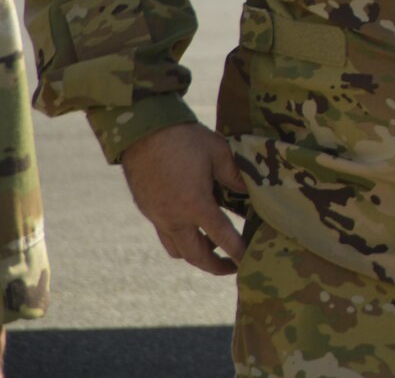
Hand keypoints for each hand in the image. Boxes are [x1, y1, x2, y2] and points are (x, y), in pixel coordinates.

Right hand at [121, 122, 246, 275]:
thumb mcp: (219, 152)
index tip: (249, 261)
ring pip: (177, 250)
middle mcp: (174, 218)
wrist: (141, 131)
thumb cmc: (184, 139)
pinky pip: (165, 236)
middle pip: (195, 256)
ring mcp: (157, 217)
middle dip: (215, 265)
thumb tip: (250, 191)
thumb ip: (234, 176)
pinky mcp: (148, 210)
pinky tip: (192, 228)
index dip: (238, 251)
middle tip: (233, 266)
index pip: (222, 237)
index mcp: (195, 205)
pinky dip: (181, 240)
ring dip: (196, 255)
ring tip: (214, 248)